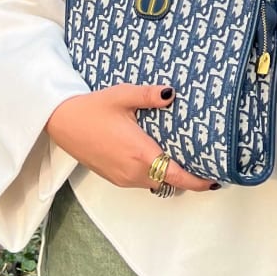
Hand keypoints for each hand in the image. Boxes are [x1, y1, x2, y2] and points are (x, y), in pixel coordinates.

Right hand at [45, 85, 213, 193]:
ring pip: (155, 181)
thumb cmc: (92, 109)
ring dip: (168, 174)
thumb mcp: (122, 96)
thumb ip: (149, 96)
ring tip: (183, 157)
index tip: (215, 180)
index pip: (177, 176)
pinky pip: (141, 181)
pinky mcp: (114, 178)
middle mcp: (134, 172)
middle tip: (204, 162)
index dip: (198, 182)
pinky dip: (153, 173)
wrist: (61, 122)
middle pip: (169, 181)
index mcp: (141, 154)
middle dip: (187, 176)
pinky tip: (156, 156)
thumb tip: (172, 93)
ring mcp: (122, 177)